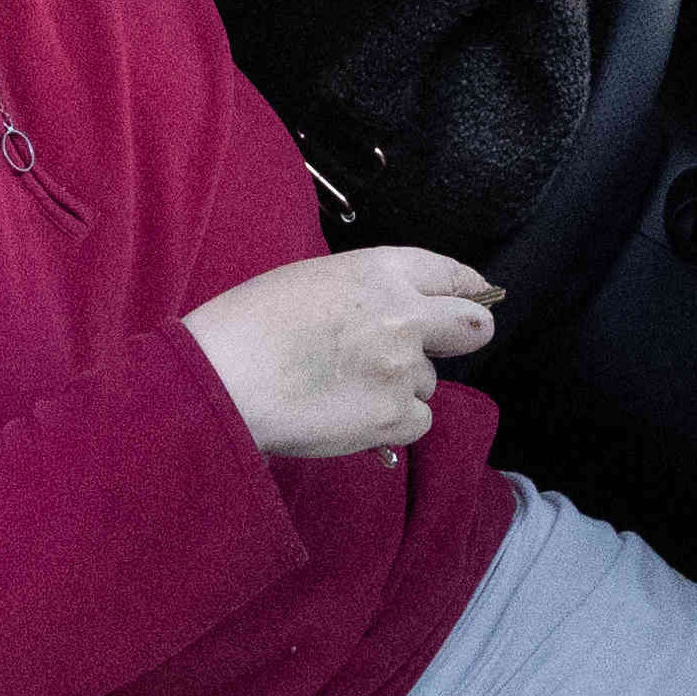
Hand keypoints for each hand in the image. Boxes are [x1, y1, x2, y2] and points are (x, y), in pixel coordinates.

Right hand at [184, 246, 503, 458]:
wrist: (222, 376)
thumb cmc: (248, 325)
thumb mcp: (312, 282)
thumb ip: (365, 294)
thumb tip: (393, 316)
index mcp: (380, 270)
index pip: (449, 274)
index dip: (466, 289)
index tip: (474, 298)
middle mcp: (403, 315)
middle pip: (471, 327)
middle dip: (465, 335)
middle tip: (443, 347)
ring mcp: (402, 368)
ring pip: (428, 383)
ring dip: (400, 388)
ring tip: (343, 388)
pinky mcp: (392, 416)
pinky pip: (416, 423)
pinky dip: (391, 425)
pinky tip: (350, 415)